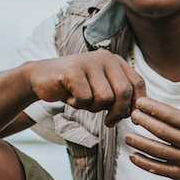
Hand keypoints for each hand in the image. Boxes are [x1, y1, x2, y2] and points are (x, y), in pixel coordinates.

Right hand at [24, 53, 145, 126]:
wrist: (40, 78)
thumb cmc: (75, 87)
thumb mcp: (102, 89)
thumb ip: (120, 96)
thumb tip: (138, 113)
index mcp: (116, 61)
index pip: (137, 83)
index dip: (136, 104)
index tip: (129, 118)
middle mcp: (105, 57)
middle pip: (124, 92)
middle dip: (118, 112)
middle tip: (109, 122)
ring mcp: (88, 62)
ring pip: (105, 98)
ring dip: (94, 108)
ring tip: (83, 101)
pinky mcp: (72, 70)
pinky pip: (85, 98)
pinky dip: (78, 105)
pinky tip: (69, 97)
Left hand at [124, 99, 179, 179]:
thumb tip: (153, 109)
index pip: (171, 115)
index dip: (153, 108)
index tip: (140, 103)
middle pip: (162, 131)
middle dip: (144, 121)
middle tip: (133, 115)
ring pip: (157, 150)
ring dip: (139, 142)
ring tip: (128, 136)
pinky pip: (159, 168)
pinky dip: (143, 162)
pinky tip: (133, 155)